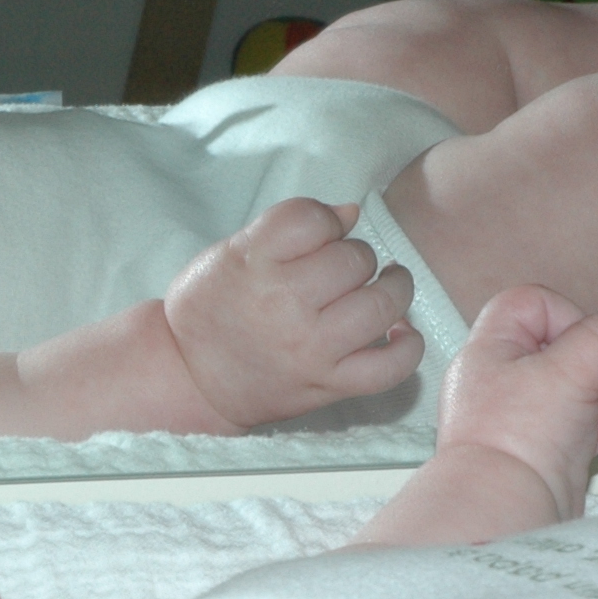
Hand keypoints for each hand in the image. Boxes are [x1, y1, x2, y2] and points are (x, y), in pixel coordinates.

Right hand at [163, 199, 423, 427]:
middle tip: (344, 269)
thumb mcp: (231, 252)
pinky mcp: (328, 385)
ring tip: (386, 286)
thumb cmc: (209, 308)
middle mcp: (283, 305)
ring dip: (394, 289)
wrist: (189, 377)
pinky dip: (408, 347)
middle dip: (356, 256)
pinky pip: (389, 368)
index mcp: (252, 263)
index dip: (325, 222)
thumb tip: (351, 213)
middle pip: (354, 259)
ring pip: (380, 305)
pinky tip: (401, 331)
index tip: (321, 236)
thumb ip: (289, 226)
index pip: (313, 219)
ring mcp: (310, 349)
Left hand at [437, 287, 597, 516]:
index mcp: (491, 350)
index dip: (572, 315)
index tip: (595, 340)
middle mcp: (500, 382)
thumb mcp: (570, 368)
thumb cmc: (515, 442)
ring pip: (576, 385)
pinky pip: (579, 425)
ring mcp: (520, 419)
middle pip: (563, 345)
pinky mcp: (540, 453)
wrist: (504, 512)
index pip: (532, 304)